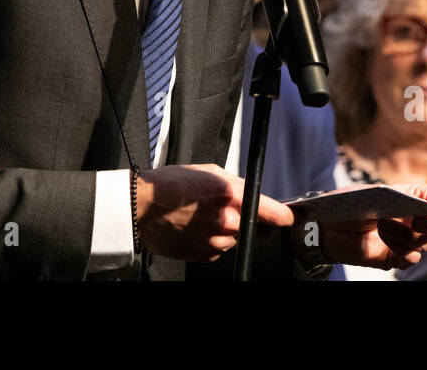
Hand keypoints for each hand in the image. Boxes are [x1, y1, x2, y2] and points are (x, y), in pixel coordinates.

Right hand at [136, 163, 294, 261]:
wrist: (141, 208)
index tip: (286, 217)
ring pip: (233, 238)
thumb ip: (233, 183)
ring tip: (200, 216)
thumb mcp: (206, 170)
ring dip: (225, 229)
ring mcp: (214, 241)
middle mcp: (225, 220)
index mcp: (228, 195)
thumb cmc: (168, 185)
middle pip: (249, 225)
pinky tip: (194, 228)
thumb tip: (249, 192)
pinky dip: (211, 240)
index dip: (281, 214)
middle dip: (241, 217)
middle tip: (218, 207)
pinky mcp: (203, 255)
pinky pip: (218, 249)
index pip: (269, 210)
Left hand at [317, 183, 426, 269]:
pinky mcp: (397, 256)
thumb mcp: (379, 194)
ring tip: (384, 225)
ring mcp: (407, 239)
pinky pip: (413, 257)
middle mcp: (413, 218)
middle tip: (420, 220)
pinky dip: (401, 249)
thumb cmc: (352, 204)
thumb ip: (408, 198)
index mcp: (410, 198)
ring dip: (408, 234)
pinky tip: (384, 241)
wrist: (329, 226)